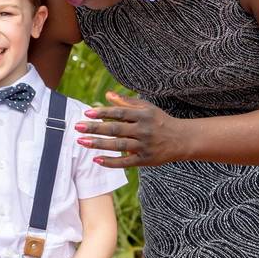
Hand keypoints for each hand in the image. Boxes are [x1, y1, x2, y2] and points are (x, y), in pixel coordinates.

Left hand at [74, 91, 188, 167]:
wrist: (182, 140)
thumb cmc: (160, 121)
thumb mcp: (146, 108)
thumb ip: (126, 103)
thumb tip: (107, 95)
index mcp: (143, 115)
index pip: (119, 113)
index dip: (103, 112)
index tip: (87, 112)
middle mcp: (143, 130)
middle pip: (116, 129)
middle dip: (95, 128)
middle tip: (77, 127)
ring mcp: (144, 146)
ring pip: (118, 145)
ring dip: (99, 144)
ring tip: (81, 142)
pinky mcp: (145, 160)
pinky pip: (125, 162)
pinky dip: (111, 162)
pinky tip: (96, 159)